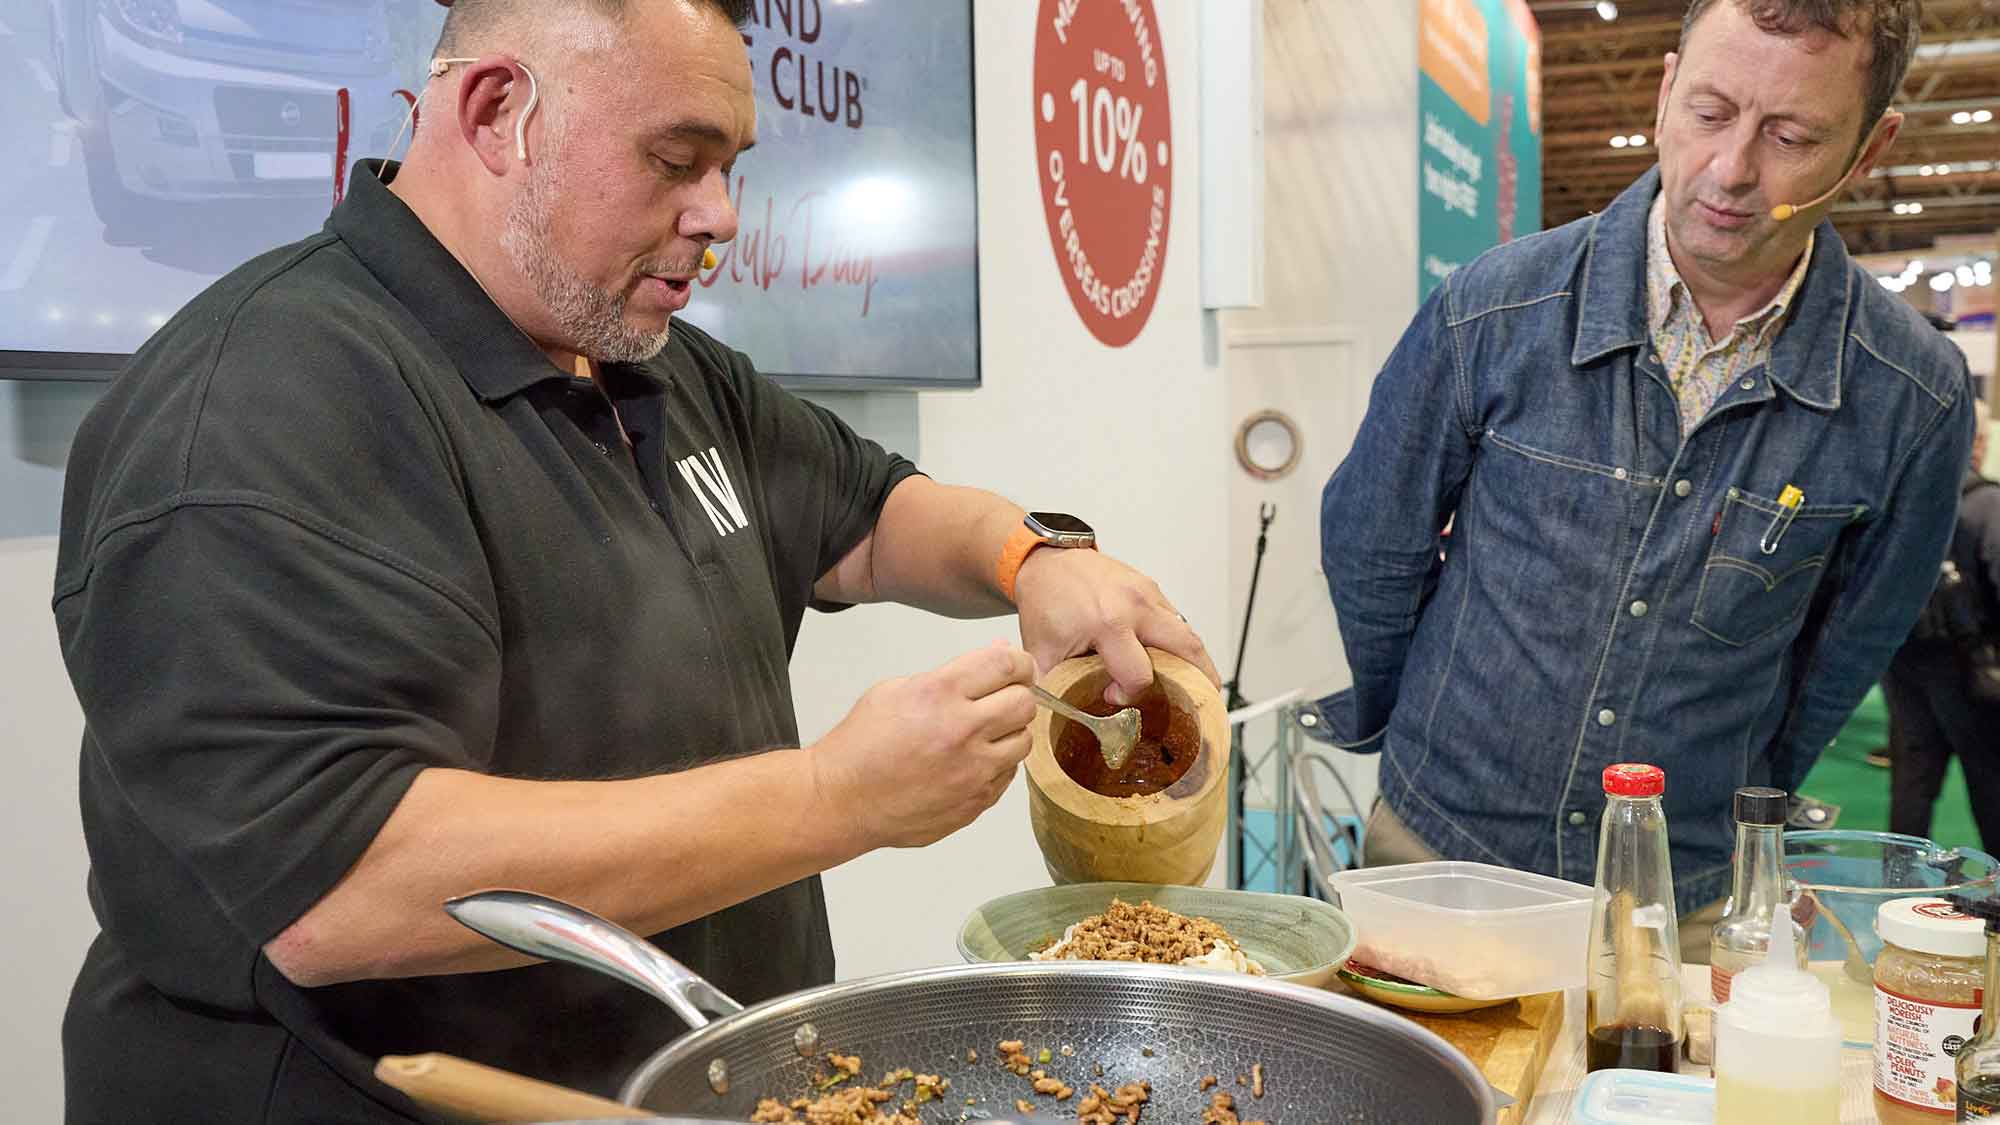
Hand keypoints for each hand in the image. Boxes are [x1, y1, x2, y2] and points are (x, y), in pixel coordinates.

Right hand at [810, 642, 1037, 848]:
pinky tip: (970, 762)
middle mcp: (962, 730)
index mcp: (940, 693)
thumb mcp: (896, 690)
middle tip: (1002, 699)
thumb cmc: (861, 746)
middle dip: (1017, 695)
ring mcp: (972, 770)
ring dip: (1010, 733)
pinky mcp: (976, 801)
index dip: (1019, 662)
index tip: (1018, 667)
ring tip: (983, 733)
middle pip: (1025, 702)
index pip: (1008, 664)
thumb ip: (952, 672)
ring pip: (1024, 741)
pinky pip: (1008, 775)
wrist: (842, 800)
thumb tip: (996, 655)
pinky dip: (997, 765)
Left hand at [1013, 548, 1220, 705]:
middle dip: (1199, 680)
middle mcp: (1134, 605)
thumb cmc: (1046, 600)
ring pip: (1188, 633)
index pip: (1139, 675)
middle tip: (1200, 701)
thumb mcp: (1042, 651)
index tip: (1113, 695)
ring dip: (1195, 661)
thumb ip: (1054, 687)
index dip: (1129, 694)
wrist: (1047, 560)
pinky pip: (1176, 619)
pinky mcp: (1151, 588)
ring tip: (1198, 685)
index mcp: (1107, 623)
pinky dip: (1179, 642)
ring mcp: (1147, 593)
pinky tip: (1175, 658)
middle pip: (1187, 649)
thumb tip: (1058, 718)